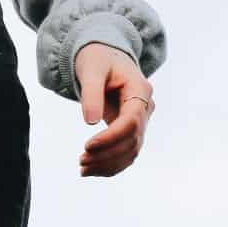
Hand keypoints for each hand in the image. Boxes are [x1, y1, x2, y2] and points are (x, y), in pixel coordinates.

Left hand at [73, 42, 153, 177]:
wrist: (104, 56)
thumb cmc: (98, 59)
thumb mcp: (91, 70)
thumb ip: (91, 93)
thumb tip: (90, 122)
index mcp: (140, 89)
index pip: (131, 121)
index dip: (111, 137)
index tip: (87, 146)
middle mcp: (145, 107)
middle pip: (133, 140)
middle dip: (107, 154)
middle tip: (81, 161)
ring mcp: (141, 120)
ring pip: (131, 151)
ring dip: (108, 163)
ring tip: (83, 170)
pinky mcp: (132, 129)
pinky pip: (126, 152)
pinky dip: (111, 164)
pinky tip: (91, 170)